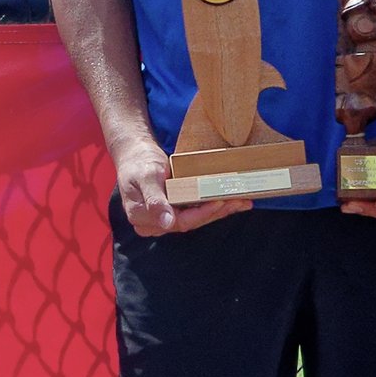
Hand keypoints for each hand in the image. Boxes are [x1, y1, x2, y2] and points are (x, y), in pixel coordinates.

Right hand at [116, 136, 252, 236]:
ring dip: (220, 210)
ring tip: (242, 202)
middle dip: (216, 212)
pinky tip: (231, 202)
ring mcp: (164, 218)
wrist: (134, 153)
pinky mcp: (174, 210)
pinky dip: (214, 206)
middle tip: (238, 201)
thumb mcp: (145, 177)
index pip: (178, 222)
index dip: (201, 214)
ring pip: (196, 218)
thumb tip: (167, 223)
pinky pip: (196, 211)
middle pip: (191, 222)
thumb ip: (154, 201)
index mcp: (143, 218)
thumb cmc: (137, 162)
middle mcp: (154, 223)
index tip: (218, 202)